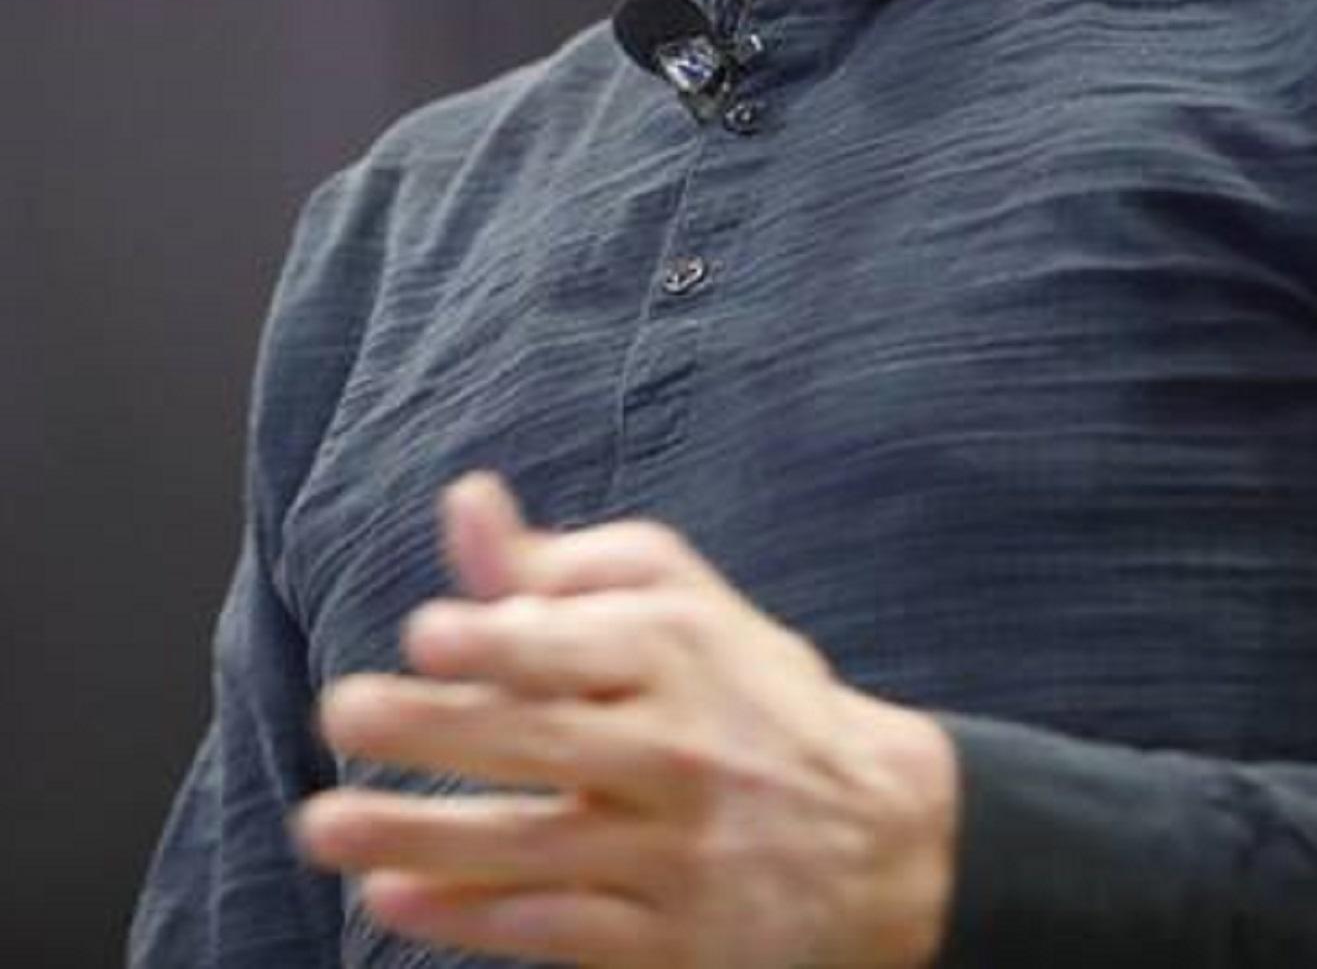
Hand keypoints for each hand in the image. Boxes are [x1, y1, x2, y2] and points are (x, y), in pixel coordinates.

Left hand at [293, 473, 957, 968]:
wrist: (879, 836)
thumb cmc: (749, 697)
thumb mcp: (681, 608)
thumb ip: (564, 567)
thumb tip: (464, 503)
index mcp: (681, 650)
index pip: (581, 644)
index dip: (502, 639)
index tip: (425, 632)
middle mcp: (679, 748)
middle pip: (543, 739)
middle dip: (435, 728)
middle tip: (343, 714)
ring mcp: (673, 850)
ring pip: (533, 843)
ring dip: (421, 835)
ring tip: (324, 824)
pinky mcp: (669, 940)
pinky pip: (555, 927)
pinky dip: (472, 916)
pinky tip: (395, 898)